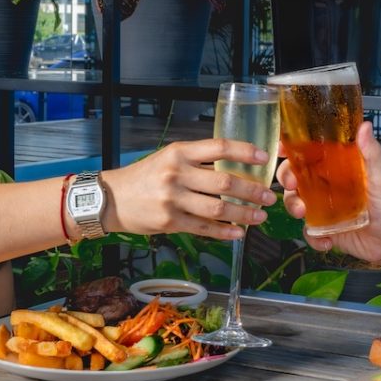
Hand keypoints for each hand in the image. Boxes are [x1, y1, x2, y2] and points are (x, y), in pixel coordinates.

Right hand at [103, 138, 275, 239]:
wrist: (112, 198)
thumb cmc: (145, 176)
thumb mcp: (169, 157)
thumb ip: (197, 160)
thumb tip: (236, 165)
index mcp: (179, 152)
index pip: (219, 147)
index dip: (245, 152)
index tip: (264, 158)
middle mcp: (176, 173)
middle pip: (225, 182)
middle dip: (252, 190)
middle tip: (268, 196)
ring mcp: (173, 199)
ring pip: (218, 209)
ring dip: (244, 214)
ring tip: (260, 216)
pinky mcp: (169, 222)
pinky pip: (204, 228)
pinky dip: (224, 232)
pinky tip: (238, 233)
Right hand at [277, 121, 380, 266]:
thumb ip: (372, 154)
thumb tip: (365, 126)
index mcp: (338, 169)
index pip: (310, 155)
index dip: (293, 150)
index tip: (283, 148)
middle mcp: (327, 187)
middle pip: (295, 178)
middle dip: (287, 179)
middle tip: (292, 184)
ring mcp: (325, 210)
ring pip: (297, 204)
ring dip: (294, 207)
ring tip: (304, 214)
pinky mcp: (327, 231)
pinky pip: (310, 233)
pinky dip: (313, 238)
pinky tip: (327, 241)